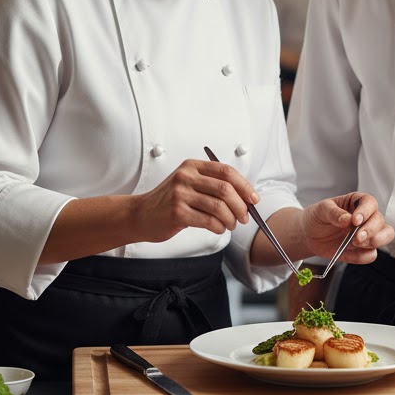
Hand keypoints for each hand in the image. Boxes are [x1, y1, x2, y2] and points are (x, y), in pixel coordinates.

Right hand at [135, 158, 256, 243]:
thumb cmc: (168, 201)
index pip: (227, 172)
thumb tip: (245, 197)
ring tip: (230, 224)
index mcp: (193, 166)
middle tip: (244, 217)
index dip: (245, 186)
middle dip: (240, 206)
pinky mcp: (177, 212)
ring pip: (219, 207)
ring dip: (230, 219)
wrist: (141, 215)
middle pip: (226, 189)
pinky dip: (218, 227)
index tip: (253, 199)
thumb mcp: (189, 184)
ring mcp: (180, 194)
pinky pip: (208, 221)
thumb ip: (213, 185)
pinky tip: (218, 228)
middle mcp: (186, 176)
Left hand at [300, 193, 393, 264]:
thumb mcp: (321, 210)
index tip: (355, 220)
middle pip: (380, 221)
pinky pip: (372, 255)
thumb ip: (333, 213)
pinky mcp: (363, 250)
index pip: (370, 203)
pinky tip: (349, 252)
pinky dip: (363, 256)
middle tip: (356, 238)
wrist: (309, 235)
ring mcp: (367, 234)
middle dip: (370, 230)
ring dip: (374, 241)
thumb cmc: (317, 218)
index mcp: (356, 203)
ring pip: (386, 236)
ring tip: (355, 244)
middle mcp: (366, 218)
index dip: (366, 211)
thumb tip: (347, 219)